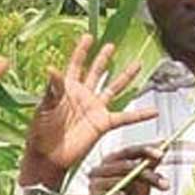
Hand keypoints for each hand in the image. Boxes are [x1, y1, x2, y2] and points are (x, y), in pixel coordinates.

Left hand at [25, 35, 157, 175]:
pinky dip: (139, 115)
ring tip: (138, 64)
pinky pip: (124, 118)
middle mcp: (83, 96)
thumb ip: (52, 89)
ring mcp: (94, 109)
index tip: (88, 36)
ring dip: (125, 77)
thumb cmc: (40, 133)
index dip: (81, 51)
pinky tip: (153, 111)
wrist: (48, 157)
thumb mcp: (44, 108)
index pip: (75, 65)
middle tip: (111, 45)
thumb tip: (51, 68)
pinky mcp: (103, 124)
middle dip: (103, 59)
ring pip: (113, 89)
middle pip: (96, 72)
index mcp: (66, 89)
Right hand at [89, 144, 168, 194]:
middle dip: (147, 175)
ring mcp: (94, 184)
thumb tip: (165, 145)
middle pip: (125, 166)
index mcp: (112, 161)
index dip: (145, 150)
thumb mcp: (144, 180)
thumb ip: (151, 163)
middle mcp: (100, 169)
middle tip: (164, 183)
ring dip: (134, 190)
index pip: (129, 151)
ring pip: (118, 180)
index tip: (161, 153)